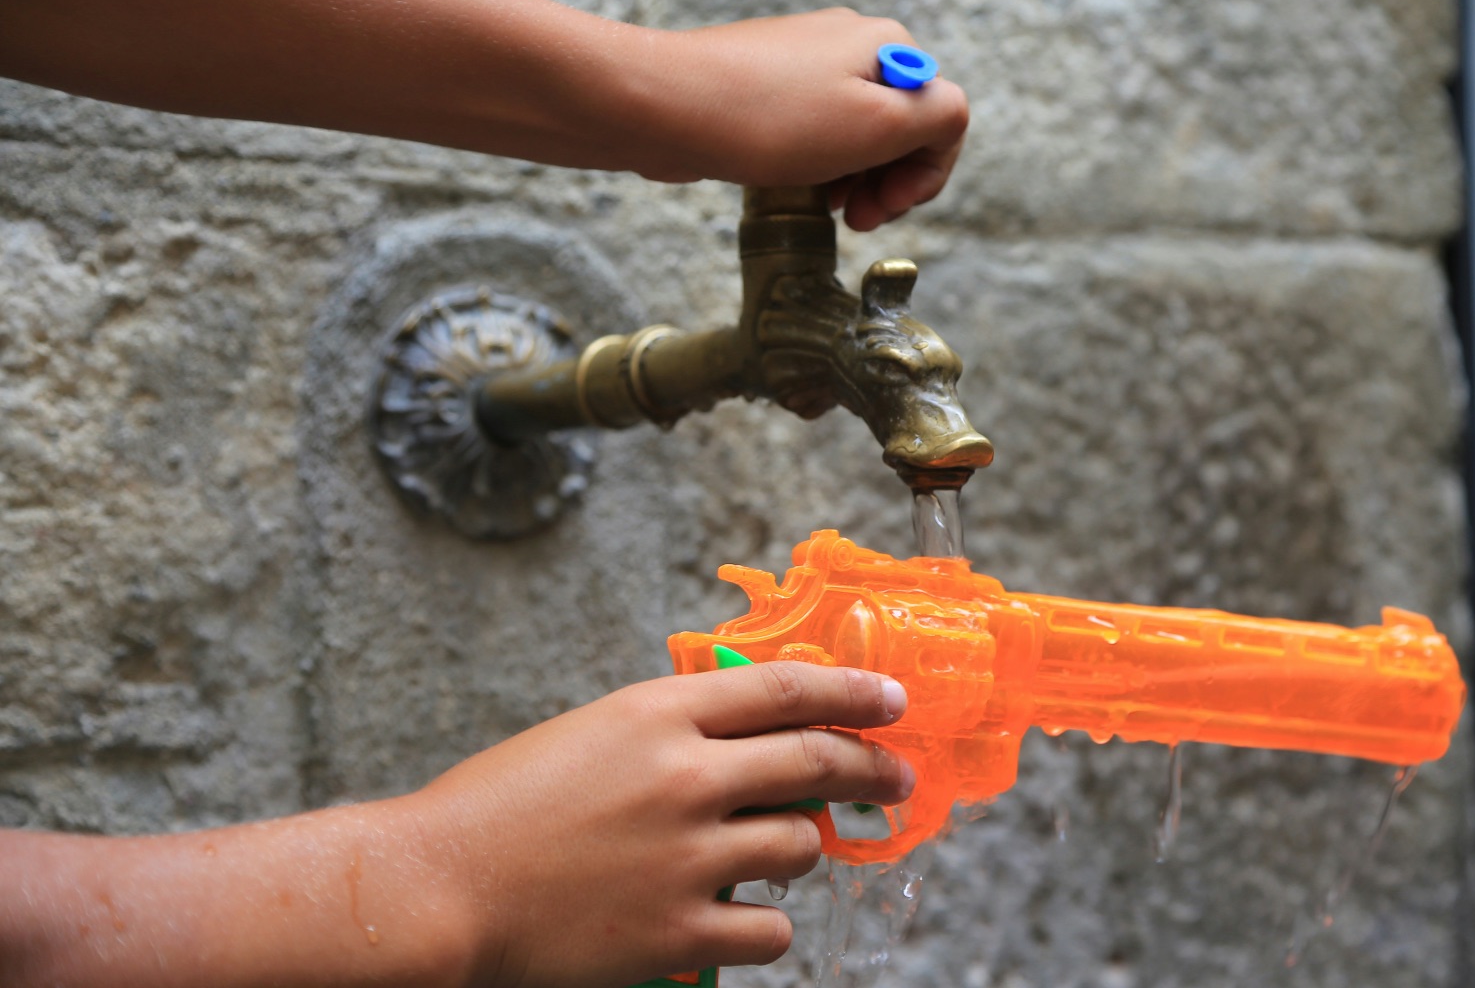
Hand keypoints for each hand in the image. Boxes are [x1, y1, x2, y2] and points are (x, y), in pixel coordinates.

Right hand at [418, 662, 913, 986]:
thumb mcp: (590, 734)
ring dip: (797, 850)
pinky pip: (772, 927)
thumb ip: (671, 730)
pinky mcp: (679, 929)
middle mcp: (685, 776)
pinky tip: (739, 918)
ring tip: (767, 855)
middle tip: (896, 778)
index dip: (854, 692)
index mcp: (657, 714)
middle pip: (817, 761)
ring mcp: (687, 855)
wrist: (435, 890)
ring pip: (801, 846)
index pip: (786, 689)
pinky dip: (764, 924)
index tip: (893, 701)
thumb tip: (755, 736)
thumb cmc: (500, 811)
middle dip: (871, 768)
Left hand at [637, 9, 969, 230]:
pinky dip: (817, 164)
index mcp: (888, 47)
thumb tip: (949, 120)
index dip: (923, 176)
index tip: (886, 210)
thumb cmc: (770, 119)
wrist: (668, 107)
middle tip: (857, 219)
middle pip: (900, 126)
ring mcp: (807, 62)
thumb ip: (938, 119)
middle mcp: (851, 44)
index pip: (942, 118)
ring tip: (824, 205)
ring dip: (853, 177)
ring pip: (857, 132)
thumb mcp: (879, 124)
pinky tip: (796, 187)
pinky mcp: (769, 84)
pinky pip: (814, 131)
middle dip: (888, 180)